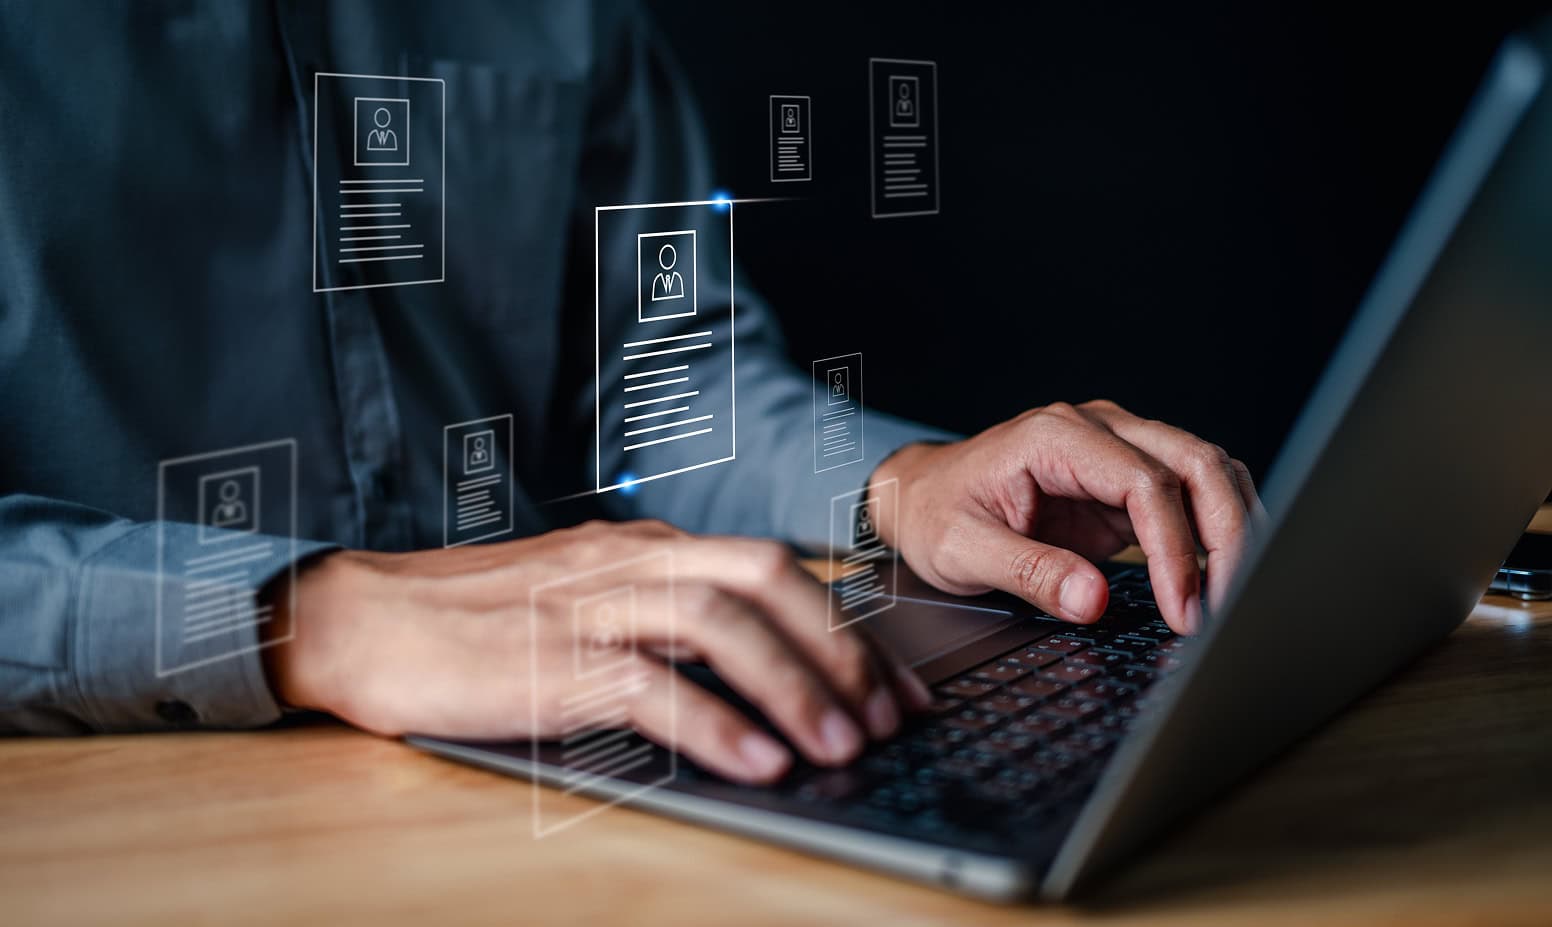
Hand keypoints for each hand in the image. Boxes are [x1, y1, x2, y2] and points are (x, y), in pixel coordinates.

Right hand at [263, 520, 928, 783]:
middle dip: (839, 649)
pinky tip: (756, 762)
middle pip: (763, 579)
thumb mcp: (583, 602)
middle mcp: (626, 562)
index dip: (843, 627)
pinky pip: (648, 684)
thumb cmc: (474, 621)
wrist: (360, 619)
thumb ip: (658, 623)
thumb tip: (750, 678)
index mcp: (642, 548)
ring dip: (793, 685)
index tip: (890, 687)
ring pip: (718, 624)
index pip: (768, 569)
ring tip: (839, 745)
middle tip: (886, 718)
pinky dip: (712, 723)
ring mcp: (586, 605)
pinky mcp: (547, 659)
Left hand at [870, 400, 1264, 634]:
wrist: (921, 495)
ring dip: (1231, 529)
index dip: (1173, 549)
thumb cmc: (935, 514)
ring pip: (1207, 471)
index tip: (1181, 608)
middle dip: (1225, 536)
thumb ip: (1027, 572)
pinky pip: (1191, 495)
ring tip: (1231, 596)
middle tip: (1225, 606)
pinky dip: (1215, 530)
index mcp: (1053, 437)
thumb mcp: (962, 550)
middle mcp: (1096, 429)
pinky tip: (1219, 576)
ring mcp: (1118, 449)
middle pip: (1195, 462)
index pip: (1143, 482)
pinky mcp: (1126, 480)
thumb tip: (1090, 599)